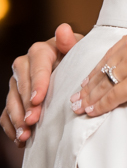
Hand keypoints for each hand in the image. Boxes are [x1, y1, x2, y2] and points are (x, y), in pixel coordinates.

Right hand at [2, 24, 79, 146]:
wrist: (73, 67)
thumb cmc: (78, 57)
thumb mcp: (79, 49)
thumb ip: (71, 42)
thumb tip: (63, 28)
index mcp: (41, 51)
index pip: (36, 65)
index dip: (36, 82)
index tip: (39, 99)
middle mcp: (25, 65)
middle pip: (21, 84)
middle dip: (26, 104)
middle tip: (33, 120)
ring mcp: (17, 82)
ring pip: (12, 100)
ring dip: (17, 118)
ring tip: (26, 134)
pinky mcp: (15, 98)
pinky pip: (7, 113)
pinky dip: (11, 126)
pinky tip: (19, 139)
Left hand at [73, 25, 126, 116]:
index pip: (110, 53)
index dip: (97, 69)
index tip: (89, 80)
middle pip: (103, 68)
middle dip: (88, 85)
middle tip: (77, 97)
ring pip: (103, 83)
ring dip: (90, 97)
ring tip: (81, 107)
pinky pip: (112, 96)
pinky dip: (100, 106)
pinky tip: (93, 112)